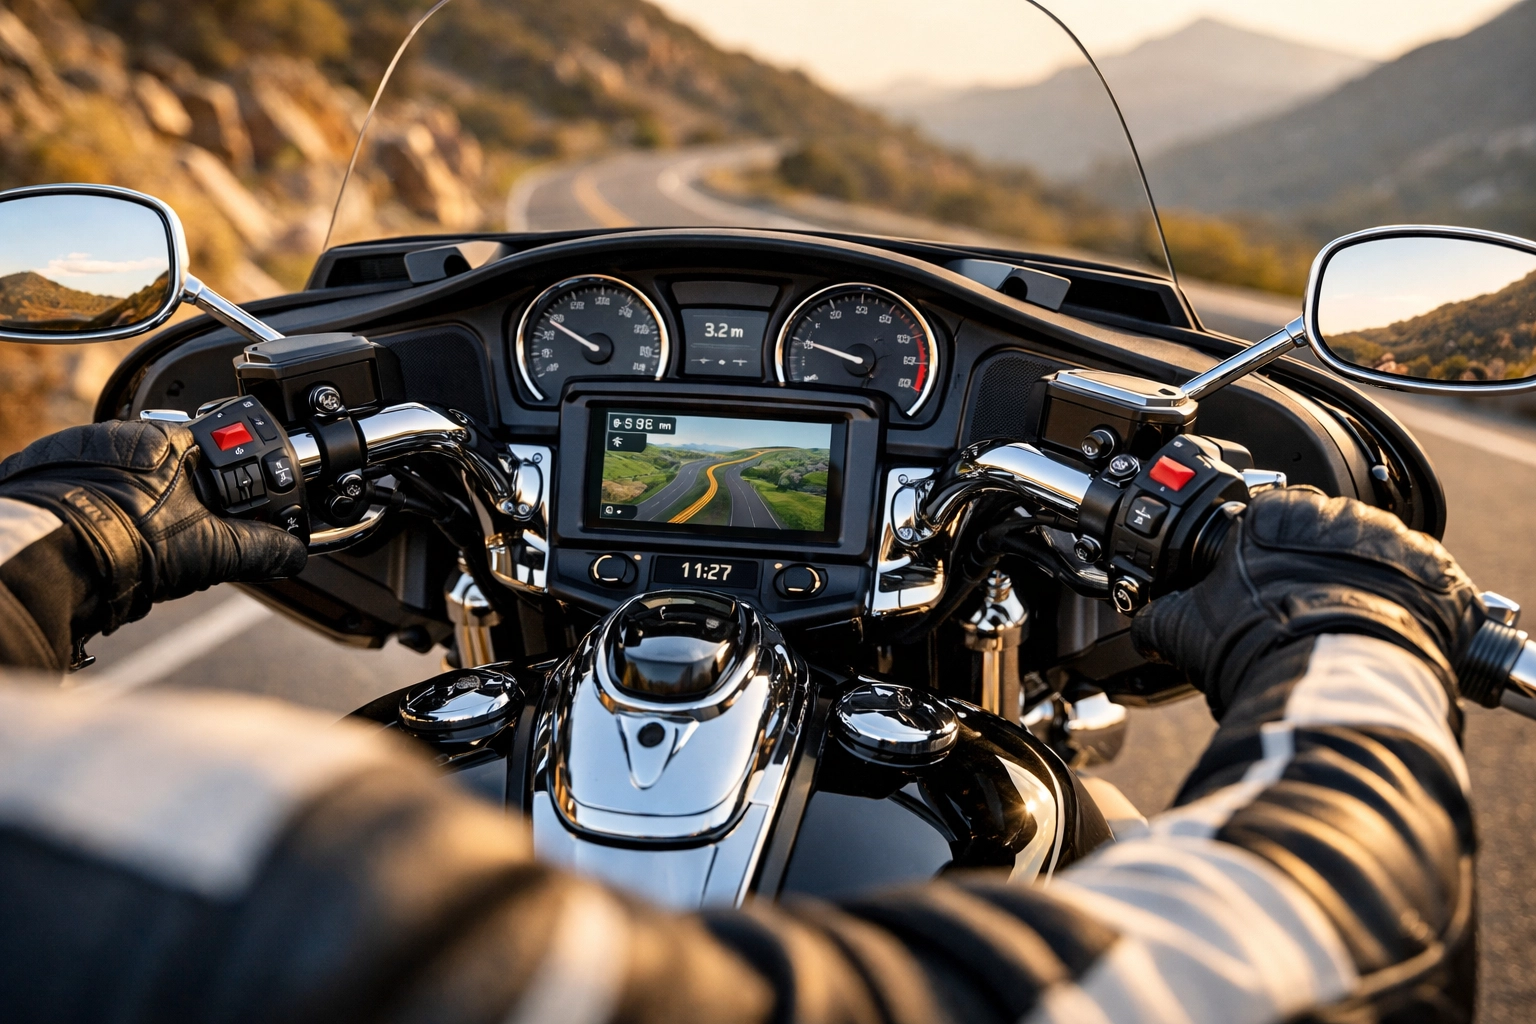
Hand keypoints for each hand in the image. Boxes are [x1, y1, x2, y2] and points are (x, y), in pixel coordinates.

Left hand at [0, 420, 305, 634]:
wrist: (54, 560)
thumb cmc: (126, 544)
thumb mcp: (210, 552)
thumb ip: (258, 548)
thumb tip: (291, 552)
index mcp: (169, 443)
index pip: (216, 448)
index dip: (229, 482)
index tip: (232, 509)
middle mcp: (123, 435)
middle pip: (169, 462)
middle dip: (183, 498)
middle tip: (182, 535)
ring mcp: (83, 451)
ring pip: (128, 474)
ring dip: (140, 503)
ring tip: (142, 543)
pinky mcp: (50, 469)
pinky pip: (91, 482)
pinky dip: (103, 506)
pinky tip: (110, 539)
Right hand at [1131, 487, 1483, 716]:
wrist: (1328, 685)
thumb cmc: (1261, 646)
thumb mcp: (1187, 629)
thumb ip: (1159, 615)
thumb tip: (1144, 622)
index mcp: (1275, 512)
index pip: (1265, 525)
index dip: (1258, 564)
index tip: (1259, 594)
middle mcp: (1339, 513)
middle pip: (1323, 537)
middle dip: (1311, 571)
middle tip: (1298, 615)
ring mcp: (1394, 541)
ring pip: (1375, 557)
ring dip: (1361, 585)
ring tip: (1342, 632)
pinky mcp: (1438, 574)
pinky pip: (1426, 584)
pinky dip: (1410, 607)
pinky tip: (1384, 636)